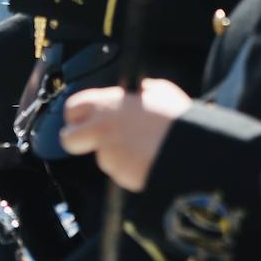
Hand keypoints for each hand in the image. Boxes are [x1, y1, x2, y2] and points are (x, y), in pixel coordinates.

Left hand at [59, 78, 191, 191]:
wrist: (192, 148)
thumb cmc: (178, 120)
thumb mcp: (163, 93)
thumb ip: (145, 90)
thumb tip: (143, 88)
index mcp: (108, 104)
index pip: (72, 108)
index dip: (77, 116)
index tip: (83, 120)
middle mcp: (100, 127)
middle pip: (68, 138)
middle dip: (77, 141)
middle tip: (92, 141)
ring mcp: (106, 151)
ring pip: (100, 156)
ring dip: (115, 155)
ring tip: (141, 148)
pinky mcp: (116, 172)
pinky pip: (117, 171)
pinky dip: (128, 168)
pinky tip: (145, 160)